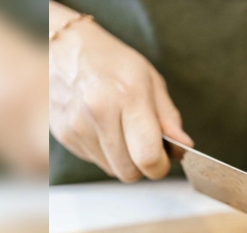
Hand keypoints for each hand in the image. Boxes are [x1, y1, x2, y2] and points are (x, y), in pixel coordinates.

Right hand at [49, 9, 191, 181]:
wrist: (64, 47)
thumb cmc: (112, 61)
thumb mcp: (150, 80)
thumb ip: (169, 118)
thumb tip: (183, 146)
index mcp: (128, 96)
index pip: (148, 157)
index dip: (160, 166)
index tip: (164, 158)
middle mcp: (99, 113)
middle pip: (129, 172)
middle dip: (142, 165)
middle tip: (145, 145)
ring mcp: (77, 125)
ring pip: (111, 170)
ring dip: (123, 159)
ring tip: (122, 130)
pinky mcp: (63, 134)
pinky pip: (94, 161)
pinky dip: (104, 152)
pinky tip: (103, 128)